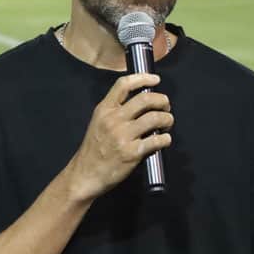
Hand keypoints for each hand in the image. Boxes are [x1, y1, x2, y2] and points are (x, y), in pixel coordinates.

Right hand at [67, 73, 172, 200]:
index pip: (124, 85)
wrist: (85, 175)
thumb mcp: (98, 123)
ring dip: (167, 119)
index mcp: (104, 110)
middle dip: (162, 100)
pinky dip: (166, 139)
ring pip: (155, 118)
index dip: (143, 78)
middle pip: (145, 99)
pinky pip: (157, 140)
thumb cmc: (93, 150)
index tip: (155, 80)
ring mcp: (123, 136)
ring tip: (167, 124)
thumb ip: (115, 111)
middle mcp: (113, 120)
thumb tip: (142, 103)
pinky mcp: (132, 153)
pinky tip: (164, 140)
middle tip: (166, 106)